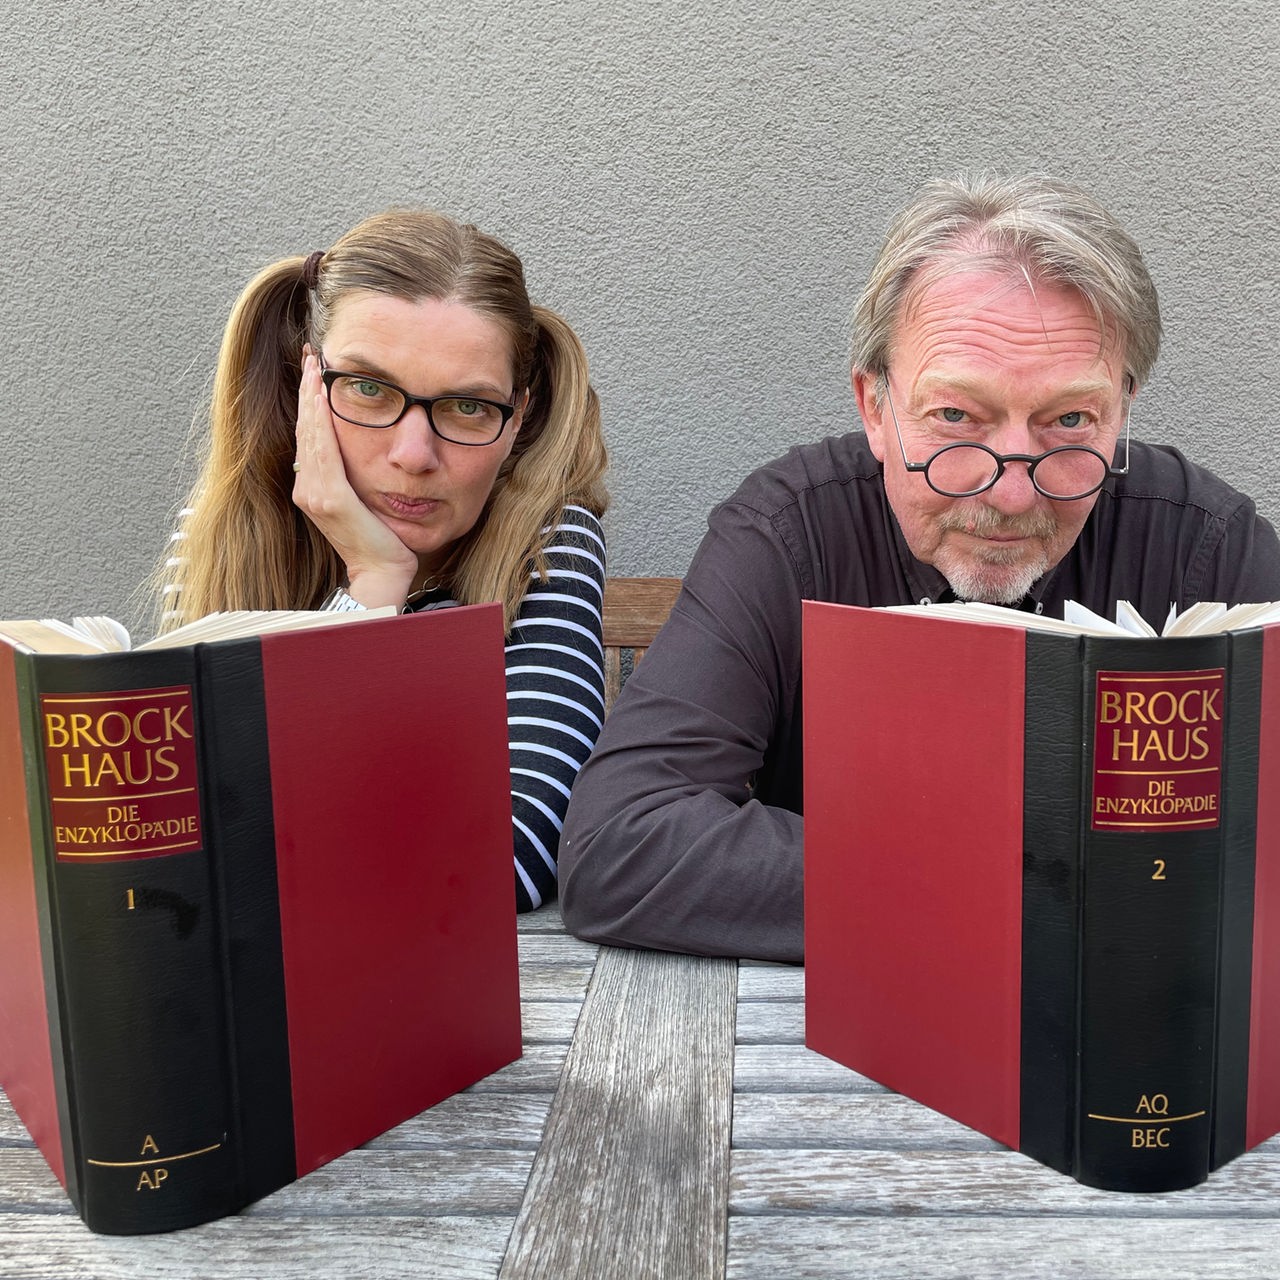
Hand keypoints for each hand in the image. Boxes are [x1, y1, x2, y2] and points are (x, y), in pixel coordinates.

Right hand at [292, 349, 418, 606]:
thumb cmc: (383, 540)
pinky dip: (320, 420)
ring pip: (311, 433)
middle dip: (308, 388)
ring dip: (311, 396)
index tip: (315, 371)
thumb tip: (367, 450)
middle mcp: (308, 488)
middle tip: (311, 354)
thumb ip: (358, 476)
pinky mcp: (330, 498)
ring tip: (315, 365)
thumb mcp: (368, 500)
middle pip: (306, 427)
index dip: (310, 402)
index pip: (310, 435)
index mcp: (314, 488)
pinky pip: (323, 450)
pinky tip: (321, 396)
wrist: (383, 572)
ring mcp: (315, 493)